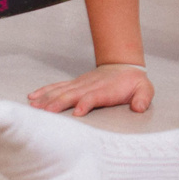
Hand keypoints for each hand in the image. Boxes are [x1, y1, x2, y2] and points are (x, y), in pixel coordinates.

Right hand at [28, 63, 151, 115]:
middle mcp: (90, 86)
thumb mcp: (145, 89)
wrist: (124, 66)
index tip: (77, 113)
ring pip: (61, 91)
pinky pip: (57, 87)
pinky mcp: (74, 85)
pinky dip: (44, 91)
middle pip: (72, 95)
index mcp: (106, 90)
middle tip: (45, 113)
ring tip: (33, 107)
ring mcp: (80, 85)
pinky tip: (33, 97)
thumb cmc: (134, 82)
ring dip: (47, 99)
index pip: (94, 96)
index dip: (85, 103)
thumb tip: (139, 107)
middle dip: (58, 104)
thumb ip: (143, 98)